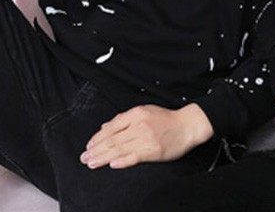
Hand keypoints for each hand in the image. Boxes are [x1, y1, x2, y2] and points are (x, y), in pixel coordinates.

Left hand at [80, 103, 213, 169]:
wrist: (187, 125)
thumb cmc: (166, 119)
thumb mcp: (145, 112)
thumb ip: (124, 119)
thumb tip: (105, 126)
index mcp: (136, 114)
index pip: (111, 127)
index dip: (98, 138)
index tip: (89, 146)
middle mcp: (139, 125)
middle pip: (112, 139)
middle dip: (96, 150)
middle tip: (84, 158)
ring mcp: (146, 138)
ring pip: (119, 149)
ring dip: (103, 158)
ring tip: (92, 163)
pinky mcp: (153, 150)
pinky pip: (134, 157)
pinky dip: (122, 161)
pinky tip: (112, 165)